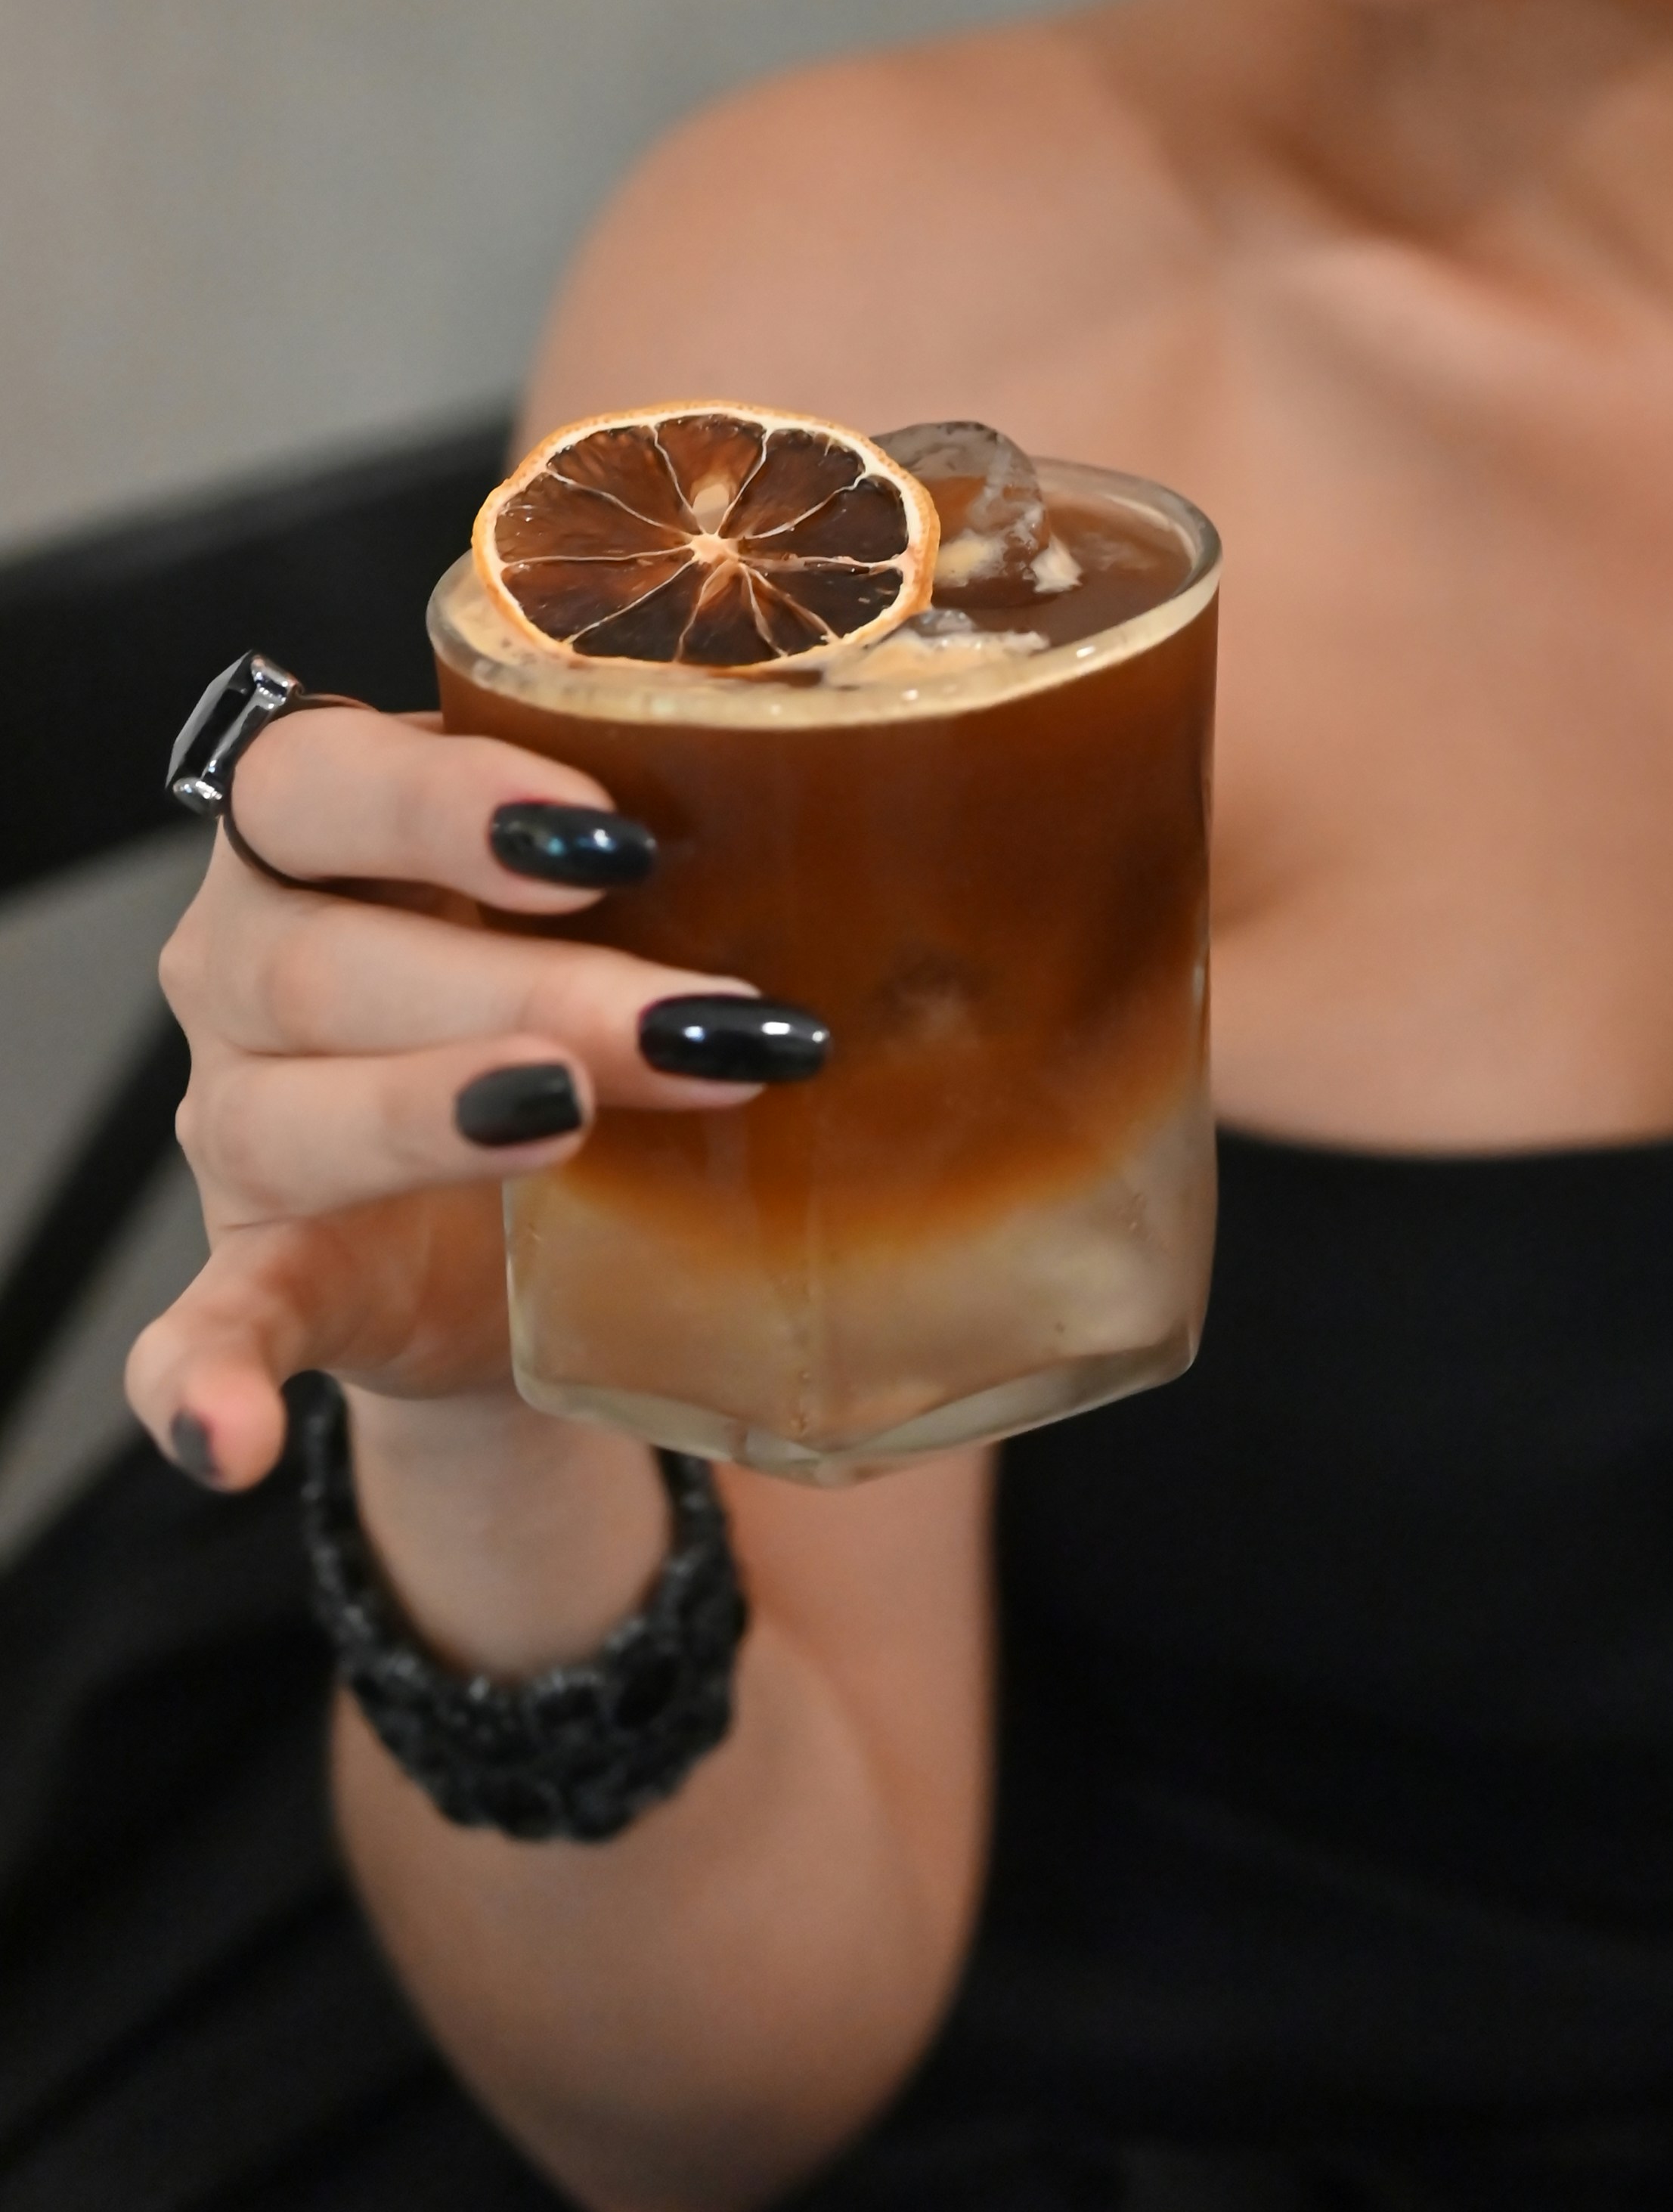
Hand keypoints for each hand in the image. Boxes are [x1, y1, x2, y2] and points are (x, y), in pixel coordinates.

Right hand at [130, 708, 810, 1493]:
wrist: (533, 1226)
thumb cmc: (586, 1000)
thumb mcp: (627, 908)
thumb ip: (696, 848)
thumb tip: (934, 816)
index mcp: (325, 834)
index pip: (319, 776)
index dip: (446, 801)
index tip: (609, 837)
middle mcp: (251, 963)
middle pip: (326, 956)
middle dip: (520, 986)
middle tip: (688, 1023)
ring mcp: (244, 1126)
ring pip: (282, 1112)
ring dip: (431, 1117)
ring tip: (569, 1121)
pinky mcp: (262, 1275)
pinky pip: (200, 1327)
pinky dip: (203, 1381)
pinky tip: (235, 1435)